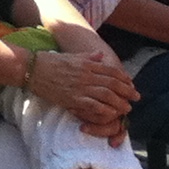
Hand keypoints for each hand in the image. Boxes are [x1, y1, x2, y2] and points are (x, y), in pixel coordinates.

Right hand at [24, 47, 138, 140]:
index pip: (111, 70)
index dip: (123, 78)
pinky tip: (110, 113)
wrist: (32, 69)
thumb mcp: (71, 56)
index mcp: (86, 64)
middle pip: (112, 83)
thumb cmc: (50, 62)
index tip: (131, 84)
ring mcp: (80, 87)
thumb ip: (88, 57)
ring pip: (106, 95)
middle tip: (136, 98)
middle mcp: (86, 75)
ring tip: (126, 108)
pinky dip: (104, 110)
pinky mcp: (73, 98)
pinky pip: (93, 106)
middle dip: (126, 91)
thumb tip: (101, 55)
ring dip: (118, 102)